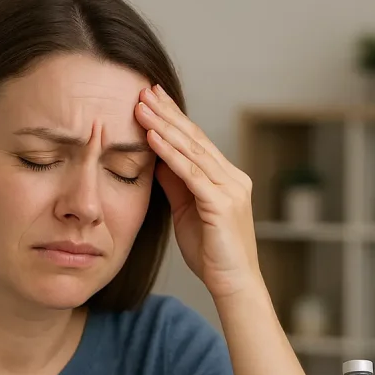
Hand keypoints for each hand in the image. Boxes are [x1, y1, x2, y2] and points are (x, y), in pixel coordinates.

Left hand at [135, 85, 259, 299]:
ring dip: (164, 126)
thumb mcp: (187, 211)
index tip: (153, 97)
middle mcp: (233, 179)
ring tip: (141, 107)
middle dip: (168, 112)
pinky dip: (170, 153)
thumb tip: (157, 157)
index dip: (174, 117)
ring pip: (192, 151)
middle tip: (144, 89)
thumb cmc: (211, 254)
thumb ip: (176, 184)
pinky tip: (153, 137)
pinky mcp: (222, 204)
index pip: (197, 141)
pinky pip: (191, 173)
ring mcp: (231, 190)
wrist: (233, 285)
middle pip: (195, 138)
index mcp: (228, 179)